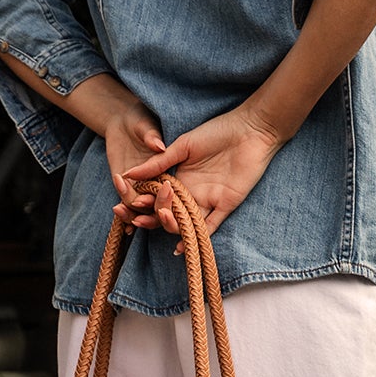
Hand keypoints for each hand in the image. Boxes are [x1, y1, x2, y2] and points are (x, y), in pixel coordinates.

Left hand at [105, 100, 168, 229]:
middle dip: (150, 212)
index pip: (173, 189)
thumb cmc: (139, 118)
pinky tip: (120, 217)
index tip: (162, 197)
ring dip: (132, 214)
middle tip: (138, 207)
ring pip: (142, 210)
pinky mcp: (127, 186)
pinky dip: (125, 213)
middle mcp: (158, 182)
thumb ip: (151, 135)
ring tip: (121, 209)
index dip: (170, 198)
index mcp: (170, 169)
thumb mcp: (145, 125)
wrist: (123, 120)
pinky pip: (127, 204)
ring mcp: (142, 187)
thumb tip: (158, 146)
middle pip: (159, 206)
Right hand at [122, 103, 283, 248]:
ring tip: (160, 220)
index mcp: (180, 179)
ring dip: (170, 225)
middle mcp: (192, 193)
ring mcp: (208, 200)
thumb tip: (127, 173)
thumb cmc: (217, 132)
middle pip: (168, 213)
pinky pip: (208, 227)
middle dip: (151, 217)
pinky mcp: (226, 205)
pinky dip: (194, 236)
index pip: (156, 197)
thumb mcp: (182, 146)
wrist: (249, 130)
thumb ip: (157, 162)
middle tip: (138, 217)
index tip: (125, 204)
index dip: (141, 203)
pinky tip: (180, 246)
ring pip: (185, 222)